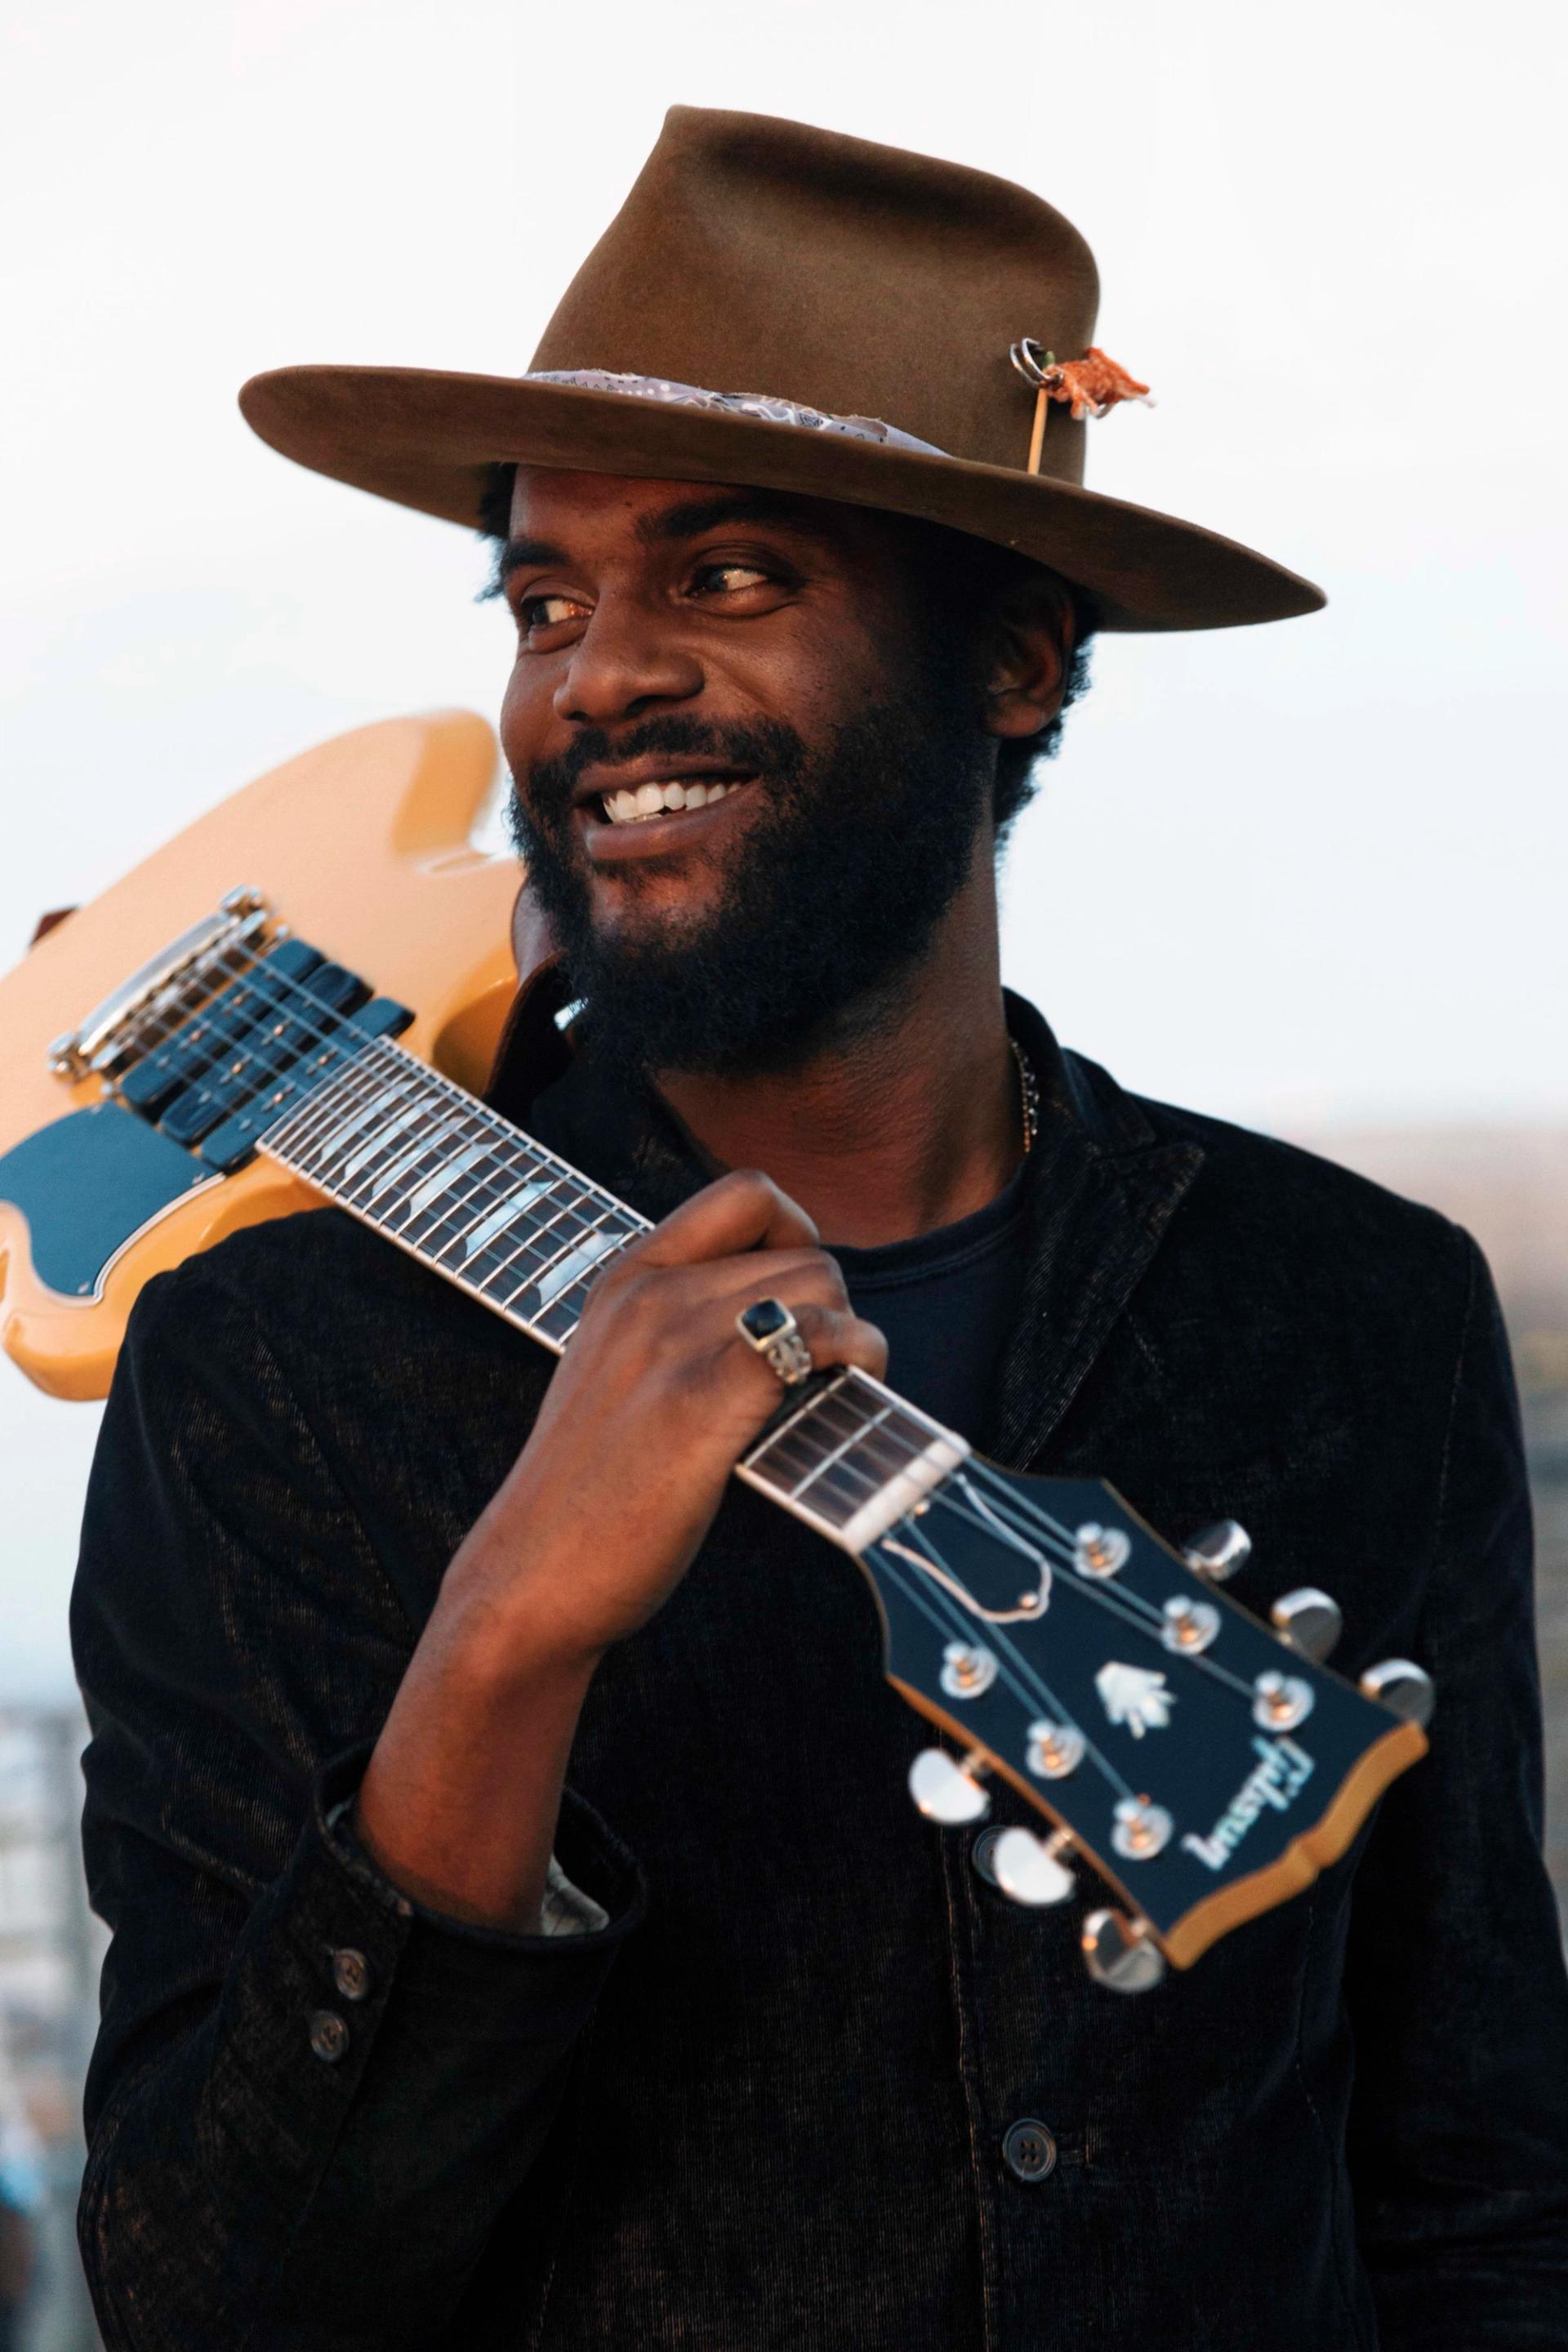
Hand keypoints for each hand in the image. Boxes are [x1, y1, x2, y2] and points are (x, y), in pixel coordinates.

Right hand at [355, 1170, 884, 1927]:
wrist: (529, 1579)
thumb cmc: (584, 1497)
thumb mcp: (613, 1375)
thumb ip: (675, 1330)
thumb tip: (779, 1322)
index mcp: (624, 1279)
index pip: (745, 1193)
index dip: (800, 1232)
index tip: (802, 1297)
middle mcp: (648, 1295)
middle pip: (803, 1252)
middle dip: (834, 1308)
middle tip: (821, 1374)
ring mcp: (672, 1342)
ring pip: (821, 1288)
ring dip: (851, 1337)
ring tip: (832, 1392)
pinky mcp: (701, 1401)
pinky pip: (815, 1338)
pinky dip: (854, 1357)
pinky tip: (845, 1395)